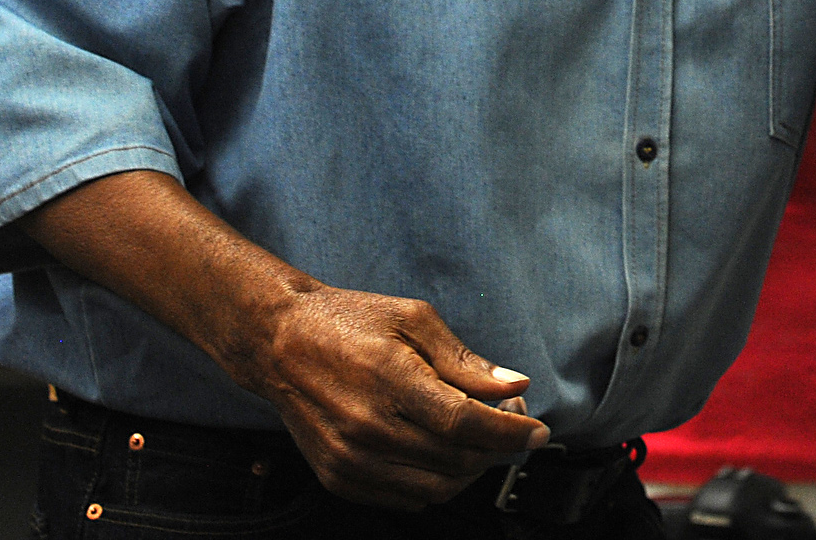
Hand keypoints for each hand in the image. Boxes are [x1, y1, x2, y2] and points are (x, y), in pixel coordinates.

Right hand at [240, 284, 547, 509]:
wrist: (279, 343)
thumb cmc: (349, 323)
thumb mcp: (413, 318)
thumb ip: (464, 360)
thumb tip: (514, 386)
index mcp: (390, 377)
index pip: (467, 422)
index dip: (511, 432)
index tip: (536, 431)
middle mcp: (369, 426)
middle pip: (458, 459)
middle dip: (498, 447)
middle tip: (511, 422)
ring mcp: (351, 459)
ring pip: (438, 486)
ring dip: (471, 468)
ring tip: (478, 438)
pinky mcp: (340, 477)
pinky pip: (408, 497)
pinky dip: (436, 481)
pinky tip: (441, 451)